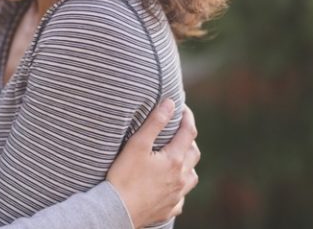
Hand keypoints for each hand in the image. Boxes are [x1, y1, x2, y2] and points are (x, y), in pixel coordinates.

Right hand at [107, 100, 199, 228]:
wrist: (118, 209)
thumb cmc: (124, 176)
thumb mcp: (137, 145)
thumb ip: (155, 122)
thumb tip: (170, 103)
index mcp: (174, 160)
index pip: (189, 133)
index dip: (188, 117)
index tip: (182, 108)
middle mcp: (180, 178)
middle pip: (194, 154)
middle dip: (188, 140)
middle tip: (178, 131)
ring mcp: (176, 196)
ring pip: (191, 177)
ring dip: (188, 164)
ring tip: (177, 158)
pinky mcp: (168, 209)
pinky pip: (180, 198)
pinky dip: (178, 188)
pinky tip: (169, 185)